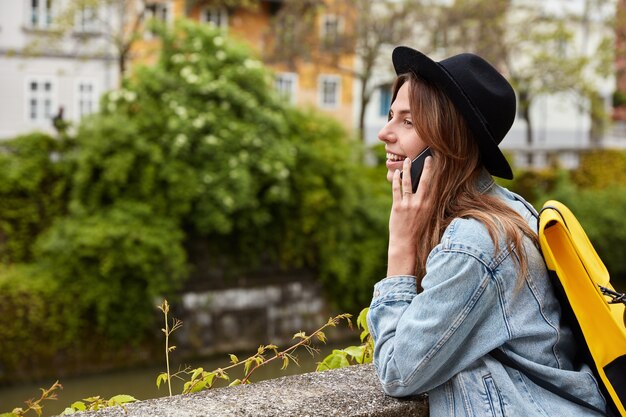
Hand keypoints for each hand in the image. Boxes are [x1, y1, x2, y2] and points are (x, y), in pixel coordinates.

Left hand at [387, 156, 432, 276]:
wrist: (405, 243)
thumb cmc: (416, 229)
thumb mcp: (426, 215)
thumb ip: (426, 202)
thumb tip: (425, 187)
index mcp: (429, 205)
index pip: (434, 186)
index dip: (436, 173)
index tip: (437, 163)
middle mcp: (420, 203)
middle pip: (424, 181)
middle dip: (426, 167)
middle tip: (426, 157)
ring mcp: (408, 204)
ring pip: (408, 182)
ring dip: (407, 169)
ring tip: (406, 160)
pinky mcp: (397, 206)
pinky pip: (396, 189)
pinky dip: (396, 180)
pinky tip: (396, 173)